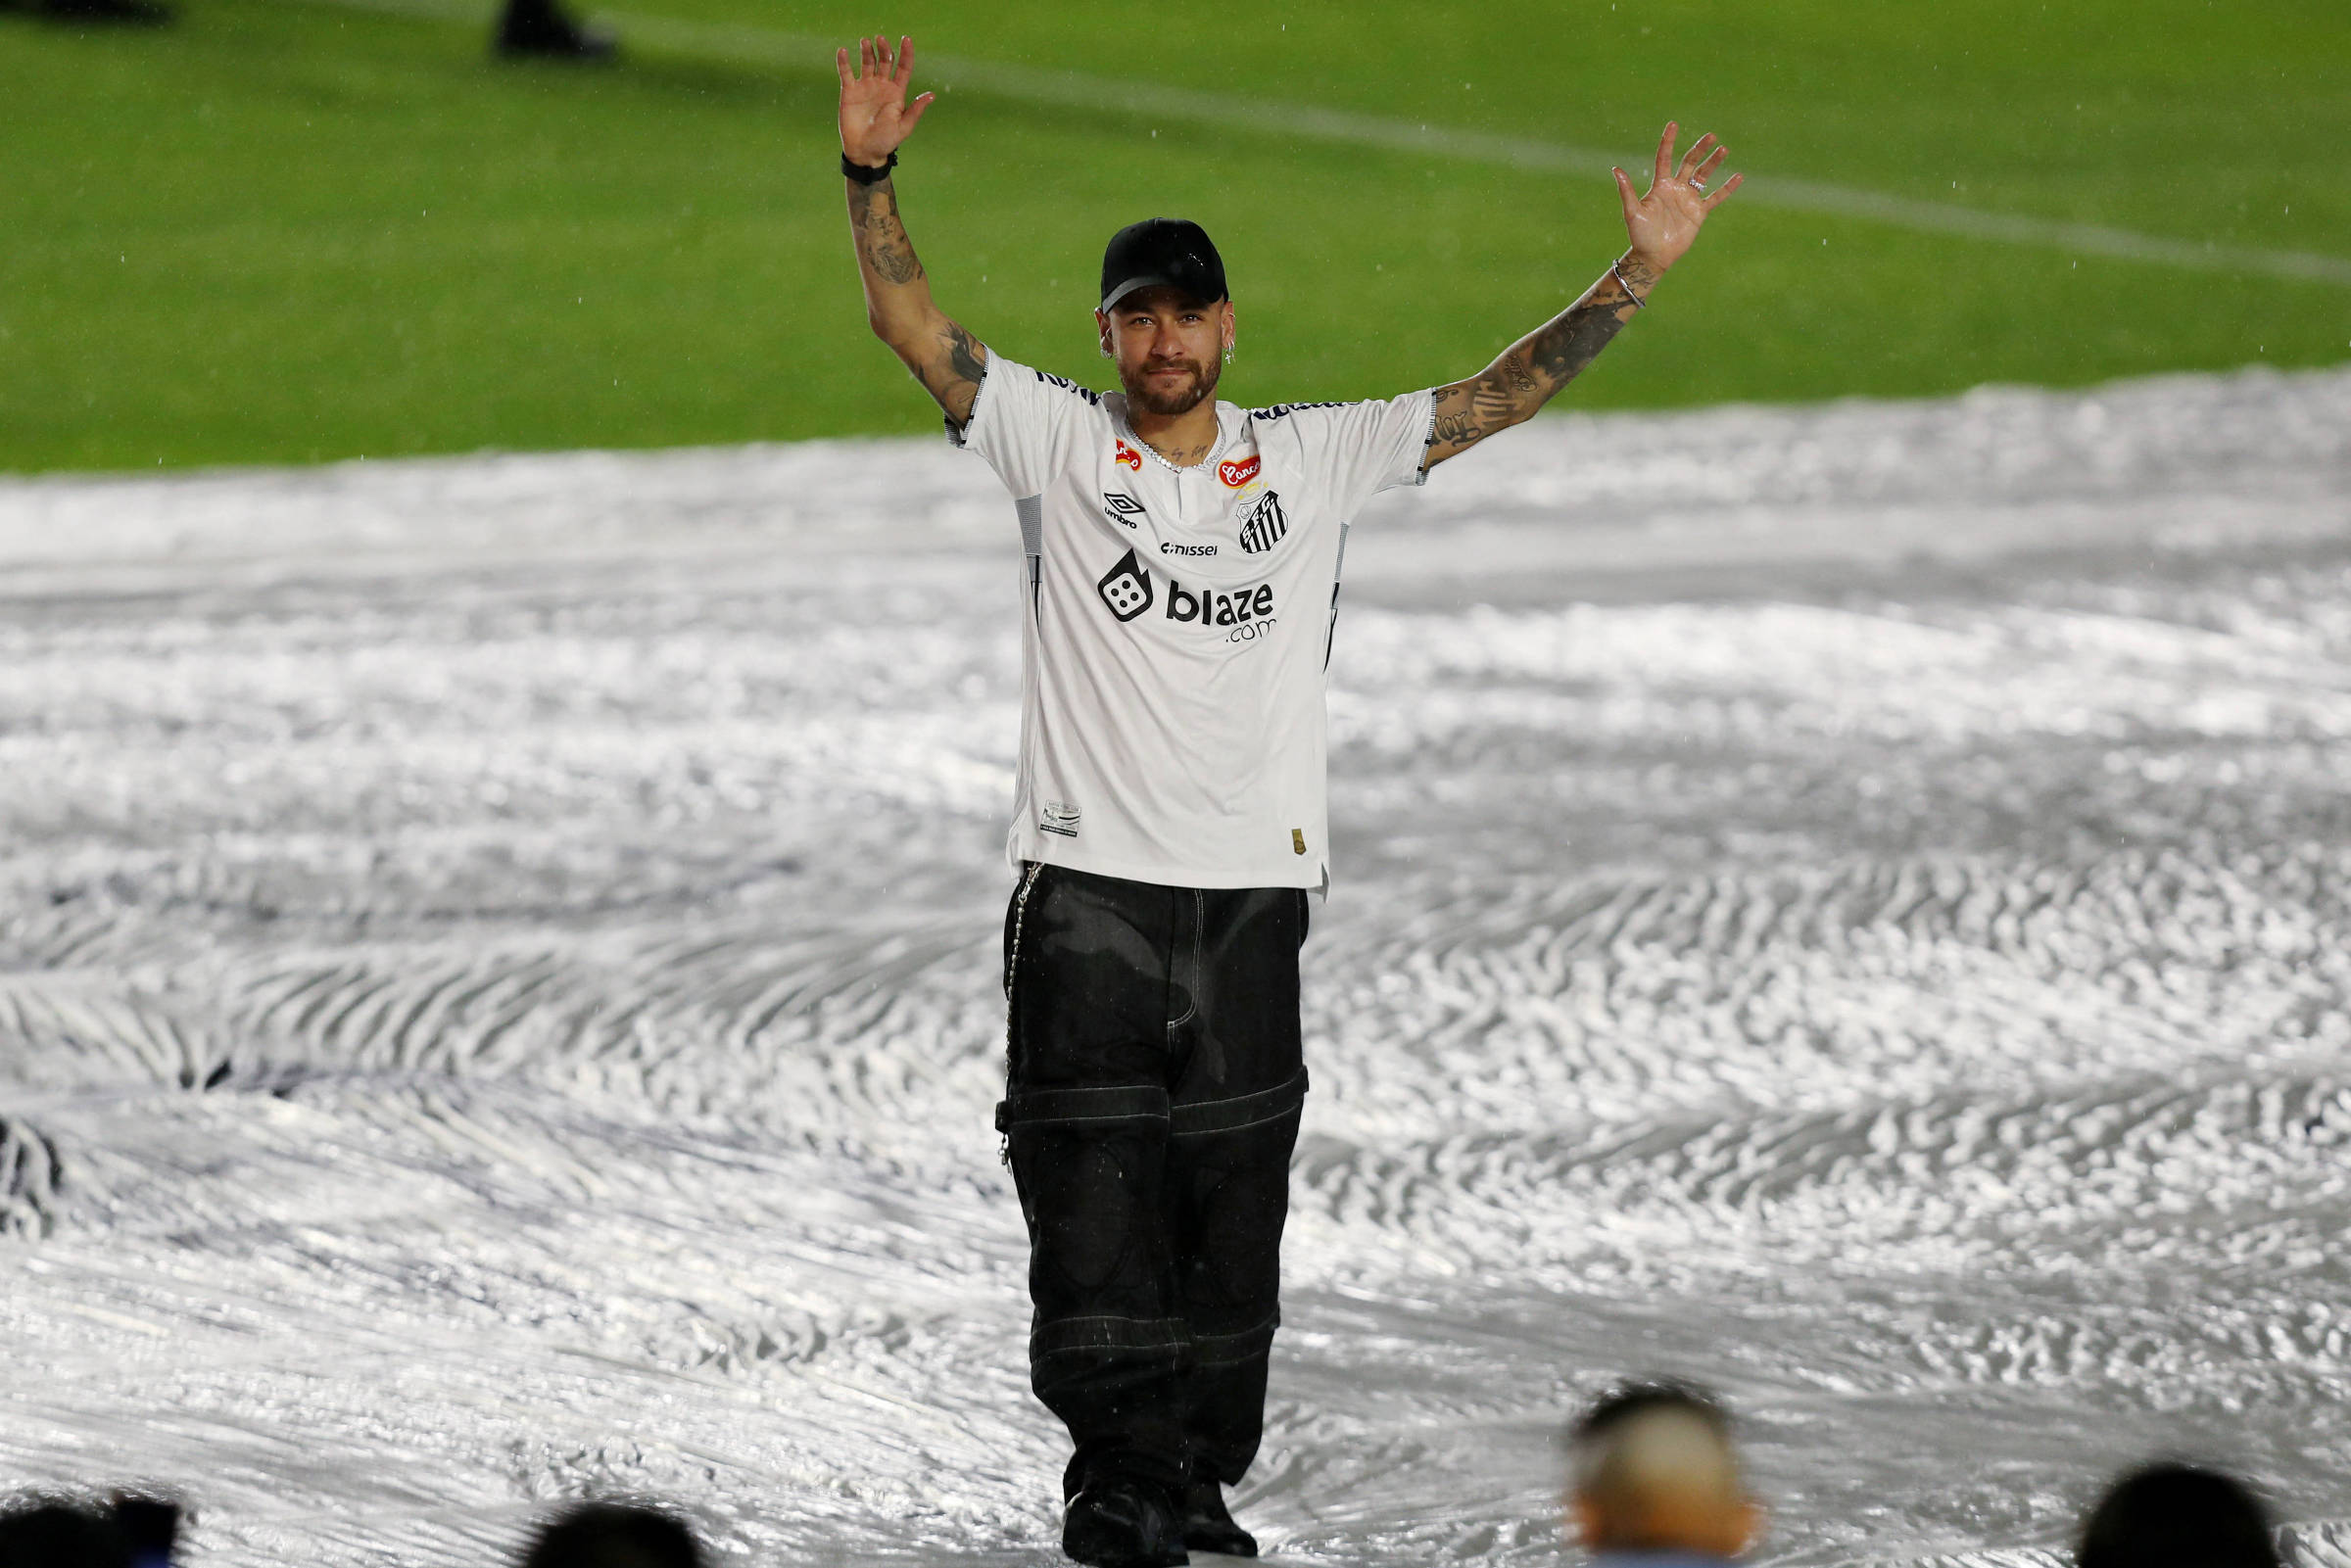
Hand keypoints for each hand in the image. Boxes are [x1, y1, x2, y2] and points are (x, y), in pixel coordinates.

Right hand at [837, 34, 933, 167]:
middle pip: (885, 60)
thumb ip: (915, 110)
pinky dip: (844, 61)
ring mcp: (865, 86)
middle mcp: (882, 86)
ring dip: (867, 51)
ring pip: (867, 62)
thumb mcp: (904, 126)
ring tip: (865, 42)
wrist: (864, 151)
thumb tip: (932, 95)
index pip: (903, 68)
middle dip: (884, 49)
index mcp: (897, 92)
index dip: (906, 53)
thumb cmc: (886, 141)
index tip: (907, 40)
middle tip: (881, 40)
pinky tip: (843, 51)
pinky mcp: (849, 91)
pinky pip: (846, 72)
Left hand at [1612, 122, 1740, 273]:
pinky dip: (1727, 188)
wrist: (1653, 256)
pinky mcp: (1699, 212)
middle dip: (1699, 149)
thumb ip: (1627, 191)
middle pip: (1689, 162)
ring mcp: (1688, 199)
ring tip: (1724, 149)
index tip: (1673, 124)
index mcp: (1660, 185)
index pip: (1665, 158)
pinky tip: (1738, 176)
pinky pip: (1715, 197)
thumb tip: (1616, 169)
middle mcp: (1675, 188)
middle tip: (1711, 136)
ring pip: (1703, 175)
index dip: (1668, 142)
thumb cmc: (1640, 235)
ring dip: (1713, 163)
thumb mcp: (1632, 211)